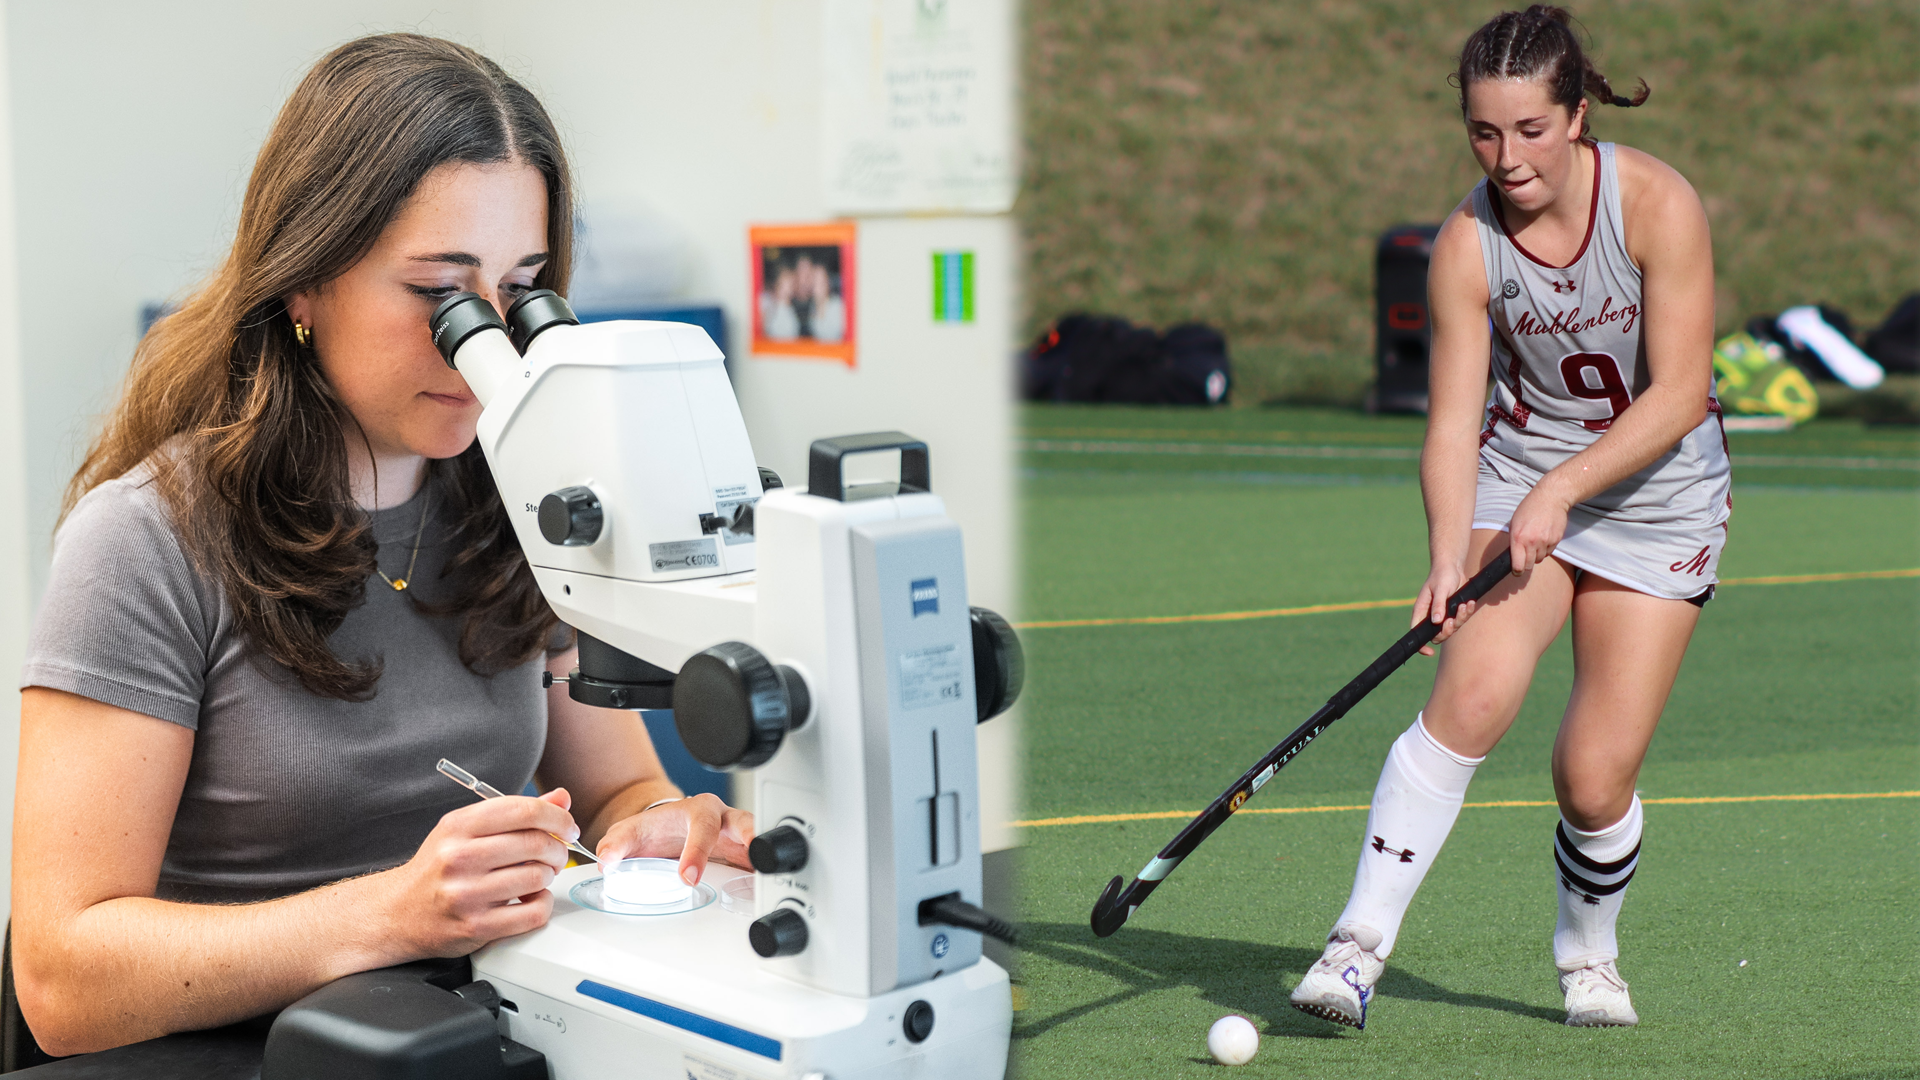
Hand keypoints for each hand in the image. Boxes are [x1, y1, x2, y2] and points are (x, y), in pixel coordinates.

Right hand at [381, 788, 576, 958]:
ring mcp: (466, 894)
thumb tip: (560, 799)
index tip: (567, 826)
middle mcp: (459, 858)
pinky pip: (532, 914)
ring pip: (537, 877)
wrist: (397, 913)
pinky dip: (542, 905)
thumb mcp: (465, 831)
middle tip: (557, 854)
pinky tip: (531, 900)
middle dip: (558, 848)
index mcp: (458, 827)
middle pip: (535, 843)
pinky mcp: (475, 927)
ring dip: (548, 877)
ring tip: (538, 877)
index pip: (523, 810)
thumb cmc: (437, 869)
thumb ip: (514, 814)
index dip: (557, 817)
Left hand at [594, 793, 754, 886]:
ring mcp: (739, 840)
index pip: (703, 826)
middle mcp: (724, 821)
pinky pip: (758, 867)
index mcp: (698, 810)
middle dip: (751, 839)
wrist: (668, 832)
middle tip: (752, 861)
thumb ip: (616, 845)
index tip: (687, 877)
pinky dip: (763, 879)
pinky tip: (764, 895)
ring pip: (760, 843)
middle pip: (745, 823)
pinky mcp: (744, 858)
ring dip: (764, 860)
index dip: (697, 851)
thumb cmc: (655, 830)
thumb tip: (607, 861)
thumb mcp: (632, 832)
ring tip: (767, 881)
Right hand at [1412, 561, 1477, 656]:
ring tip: (1465, 605)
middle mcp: (1431, 615)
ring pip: (1452, 628)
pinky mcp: (1454, 611)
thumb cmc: (1442, 576)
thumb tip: (1436, 622)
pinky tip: (1470, 603)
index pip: (1417, 632)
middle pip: (1437, 635)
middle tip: (1453, 619)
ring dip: (1460, 618)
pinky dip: (1467, 612)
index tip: (1429, 652)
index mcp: (1421, 611)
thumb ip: (1438, 605)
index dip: (1421, 645)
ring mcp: (1443, 614)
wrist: (1452, 567)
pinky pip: (1461, 619)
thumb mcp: (1440, 589)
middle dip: (1447, 630)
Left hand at [1508, 484, 1570, 576]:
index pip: (1518, 564)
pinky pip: (1549, 552)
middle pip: (1529, 564)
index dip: (1517, 570)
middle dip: (1526, 564)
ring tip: (1535, 540)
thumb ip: (1514, 540)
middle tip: (1525, 559)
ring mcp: (1545, 541)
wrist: (1551, 498)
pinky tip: (1544, 536)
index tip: (1516, 572)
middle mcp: (1532, 542)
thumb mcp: (1515, 522)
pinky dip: (1546, 548)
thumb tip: (1514, 556)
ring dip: (1537, 554)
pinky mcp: (1556, 540)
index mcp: (1518, 538)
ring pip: (1540, 558)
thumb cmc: (1529, 509)